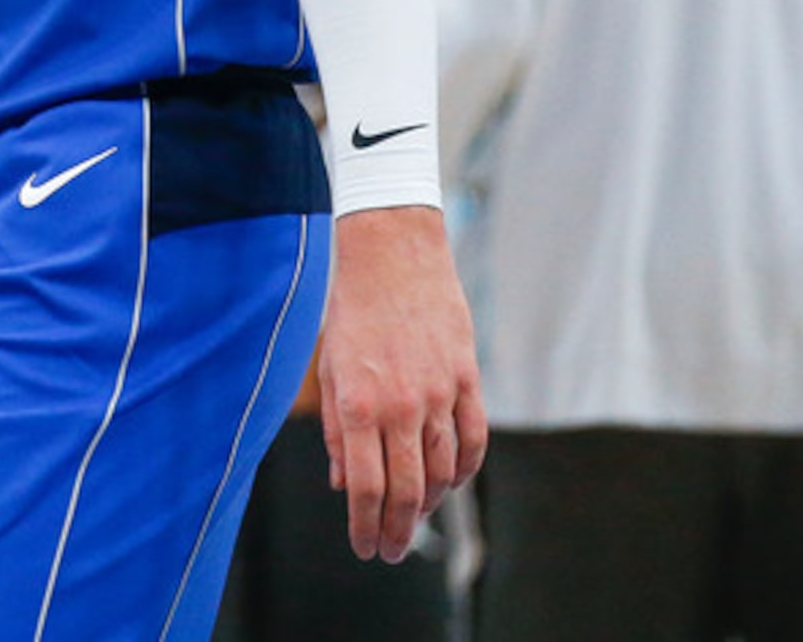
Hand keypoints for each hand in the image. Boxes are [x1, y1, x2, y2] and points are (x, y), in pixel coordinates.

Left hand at [318, 206, 485, 563]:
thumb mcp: (330, 370)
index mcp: (360, 405)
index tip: (365, 549)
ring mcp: (440, 392)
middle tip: (391, 551)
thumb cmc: (351, 309)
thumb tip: (342, 484)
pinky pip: (473, 438)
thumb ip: (337, 430)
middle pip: (407, 491)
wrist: (392, 250)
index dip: (364, 527)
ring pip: (443, 471)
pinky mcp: (467, 377)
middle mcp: (402, 405)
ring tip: (417, 520)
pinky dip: (464, 469)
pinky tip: (451, 482)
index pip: (365, 489)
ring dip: (430, 505)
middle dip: (398, 530)